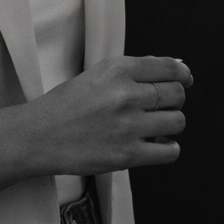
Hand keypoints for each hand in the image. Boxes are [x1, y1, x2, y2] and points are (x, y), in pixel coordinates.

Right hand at [21, 55, 192, 175]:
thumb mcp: (98, 74)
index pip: (170, 68)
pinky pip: (170, 151)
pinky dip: (168, 149)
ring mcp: (129, 126)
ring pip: (178, 122)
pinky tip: (155, 145)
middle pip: (177, 94)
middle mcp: (126, 95)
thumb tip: (178, 68)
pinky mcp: (128, 155)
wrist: (38, 136)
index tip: (184, 80)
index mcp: (118, 69)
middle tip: (161, 107)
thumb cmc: (66, 104)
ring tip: (154, 126)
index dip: (182, 75)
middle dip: (174, 100)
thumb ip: (136, 70)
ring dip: (171, 124)